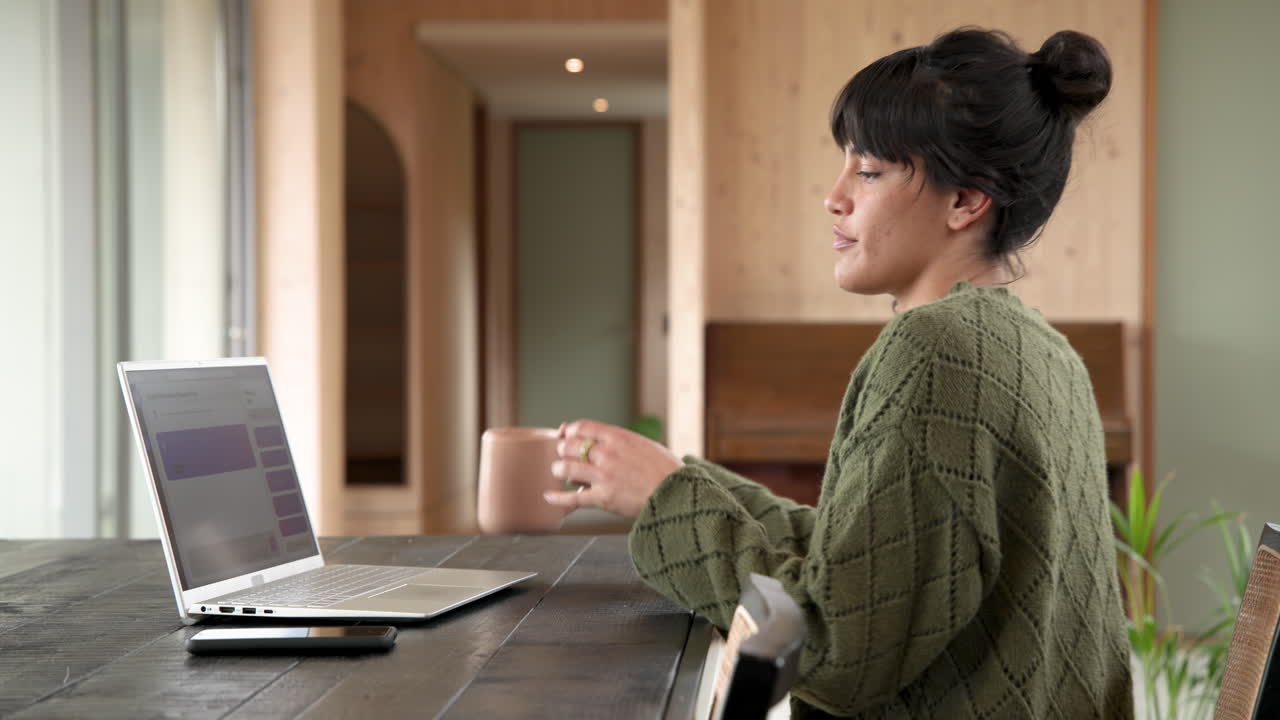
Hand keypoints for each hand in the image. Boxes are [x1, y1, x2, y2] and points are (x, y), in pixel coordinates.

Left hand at [543, 419, 681, 517]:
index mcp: (619, 437)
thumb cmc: (665, 470)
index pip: (582, 427)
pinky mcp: (603, 498)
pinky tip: (548, 496)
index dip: (569, 431)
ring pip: (566, 469)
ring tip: (559, 472)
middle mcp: (608, 454)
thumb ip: (620, 441)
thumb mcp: (644, 444)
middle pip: (569, 446)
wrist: (678, 493)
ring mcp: (604, 476)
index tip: (565, 435)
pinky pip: (573, 497)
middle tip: (564, 456)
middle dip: (563, 451)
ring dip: (559, 470)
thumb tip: (601, 439)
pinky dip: (557, 497)